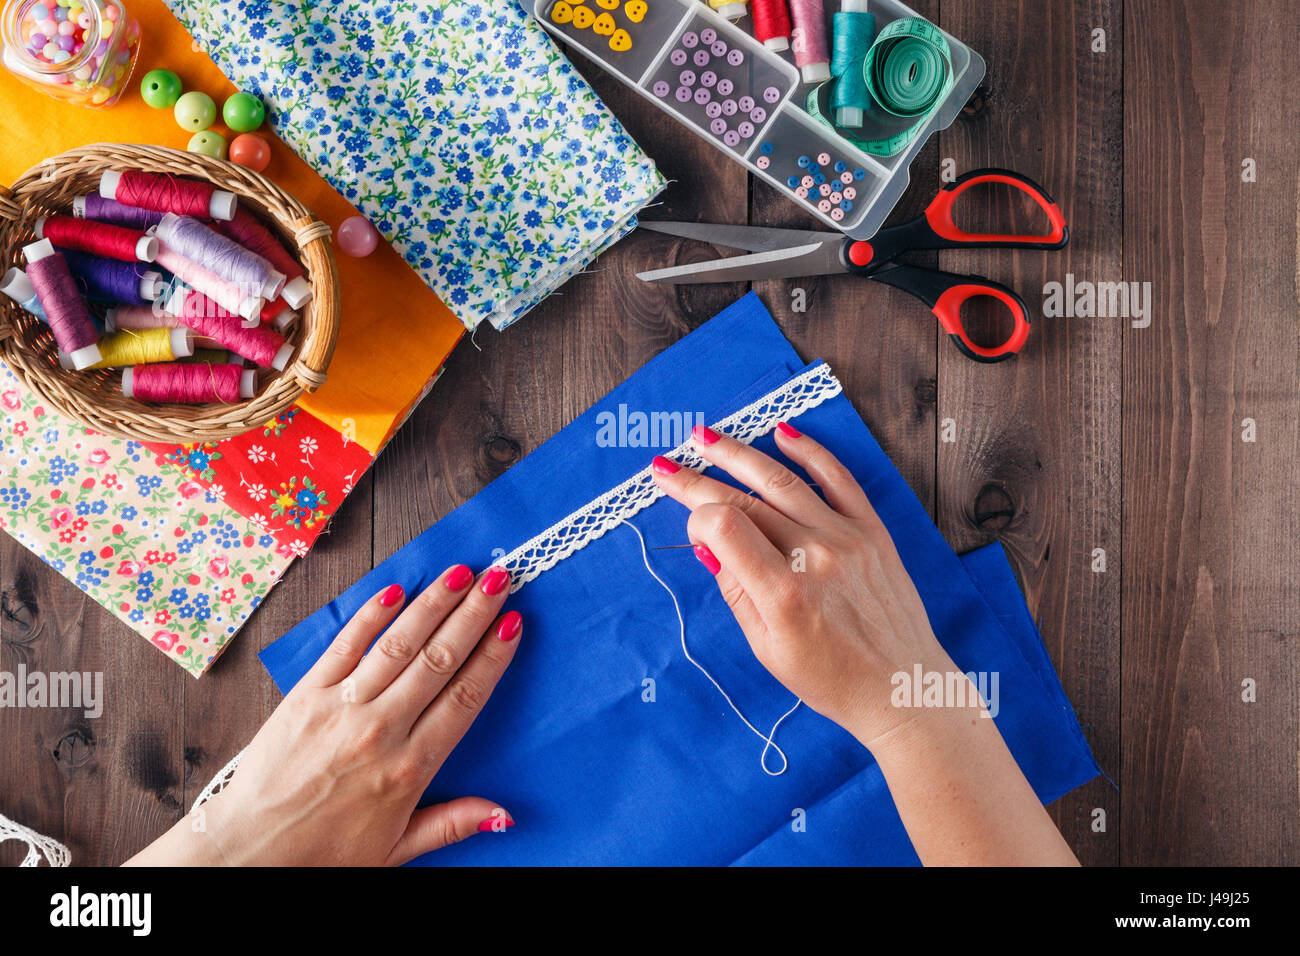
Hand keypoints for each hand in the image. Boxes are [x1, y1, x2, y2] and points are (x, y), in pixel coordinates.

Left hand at [126, 565, 522, 865]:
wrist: (248, 852)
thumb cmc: (322, 854)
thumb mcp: (395, 851)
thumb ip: (451, 823)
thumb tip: (504, 815)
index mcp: (409, 770)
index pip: (464, 699)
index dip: (492, 658)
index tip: (513, 625)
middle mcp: (380, 731)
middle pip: (438, 660)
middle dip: (473, 614)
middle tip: (498, 579)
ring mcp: (341, 708)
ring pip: (398, 645)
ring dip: (432, 604)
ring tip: (459, 573)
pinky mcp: (306, 696)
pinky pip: (345, 646)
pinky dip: (371, 616)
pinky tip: (395, 589)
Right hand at [650, 422, 952, 748]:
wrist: (903, 687)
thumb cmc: (832, 679)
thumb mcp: (767, 648)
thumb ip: (735, 591)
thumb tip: (708, 543)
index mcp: (784, 593)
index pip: (724, 526)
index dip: (696, 518)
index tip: (691, 527)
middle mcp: (816, 557)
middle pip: (745, 500)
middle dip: (697, 479)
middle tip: (664, 465)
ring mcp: (847, 538)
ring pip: (782, 480)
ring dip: (737, 453)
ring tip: (704, 437)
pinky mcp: (872, 531)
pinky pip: (838, 479)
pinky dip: (809, 452)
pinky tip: (780, 433)